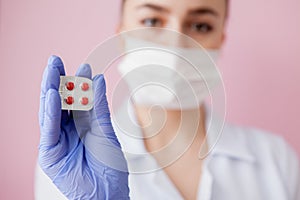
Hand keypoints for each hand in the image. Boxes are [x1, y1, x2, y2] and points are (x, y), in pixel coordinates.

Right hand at [38, 55, 128, 198]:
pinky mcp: (49, 152)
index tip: (83, 66)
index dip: (77, 82)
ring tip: (52, 69)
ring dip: (50, 90)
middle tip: (56, 60)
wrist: (107, 192)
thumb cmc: (109, 165)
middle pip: (60, 101)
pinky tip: (51, 94)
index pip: (76, 99)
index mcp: (82, 124)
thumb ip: (98, 107)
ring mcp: (57, 140)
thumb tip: (98, 79)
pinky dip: (50, 112)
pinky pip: (49, 129)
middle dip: (58, 80)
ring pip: (50, 111)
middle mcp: (68, 129)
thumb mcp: (105, 130)